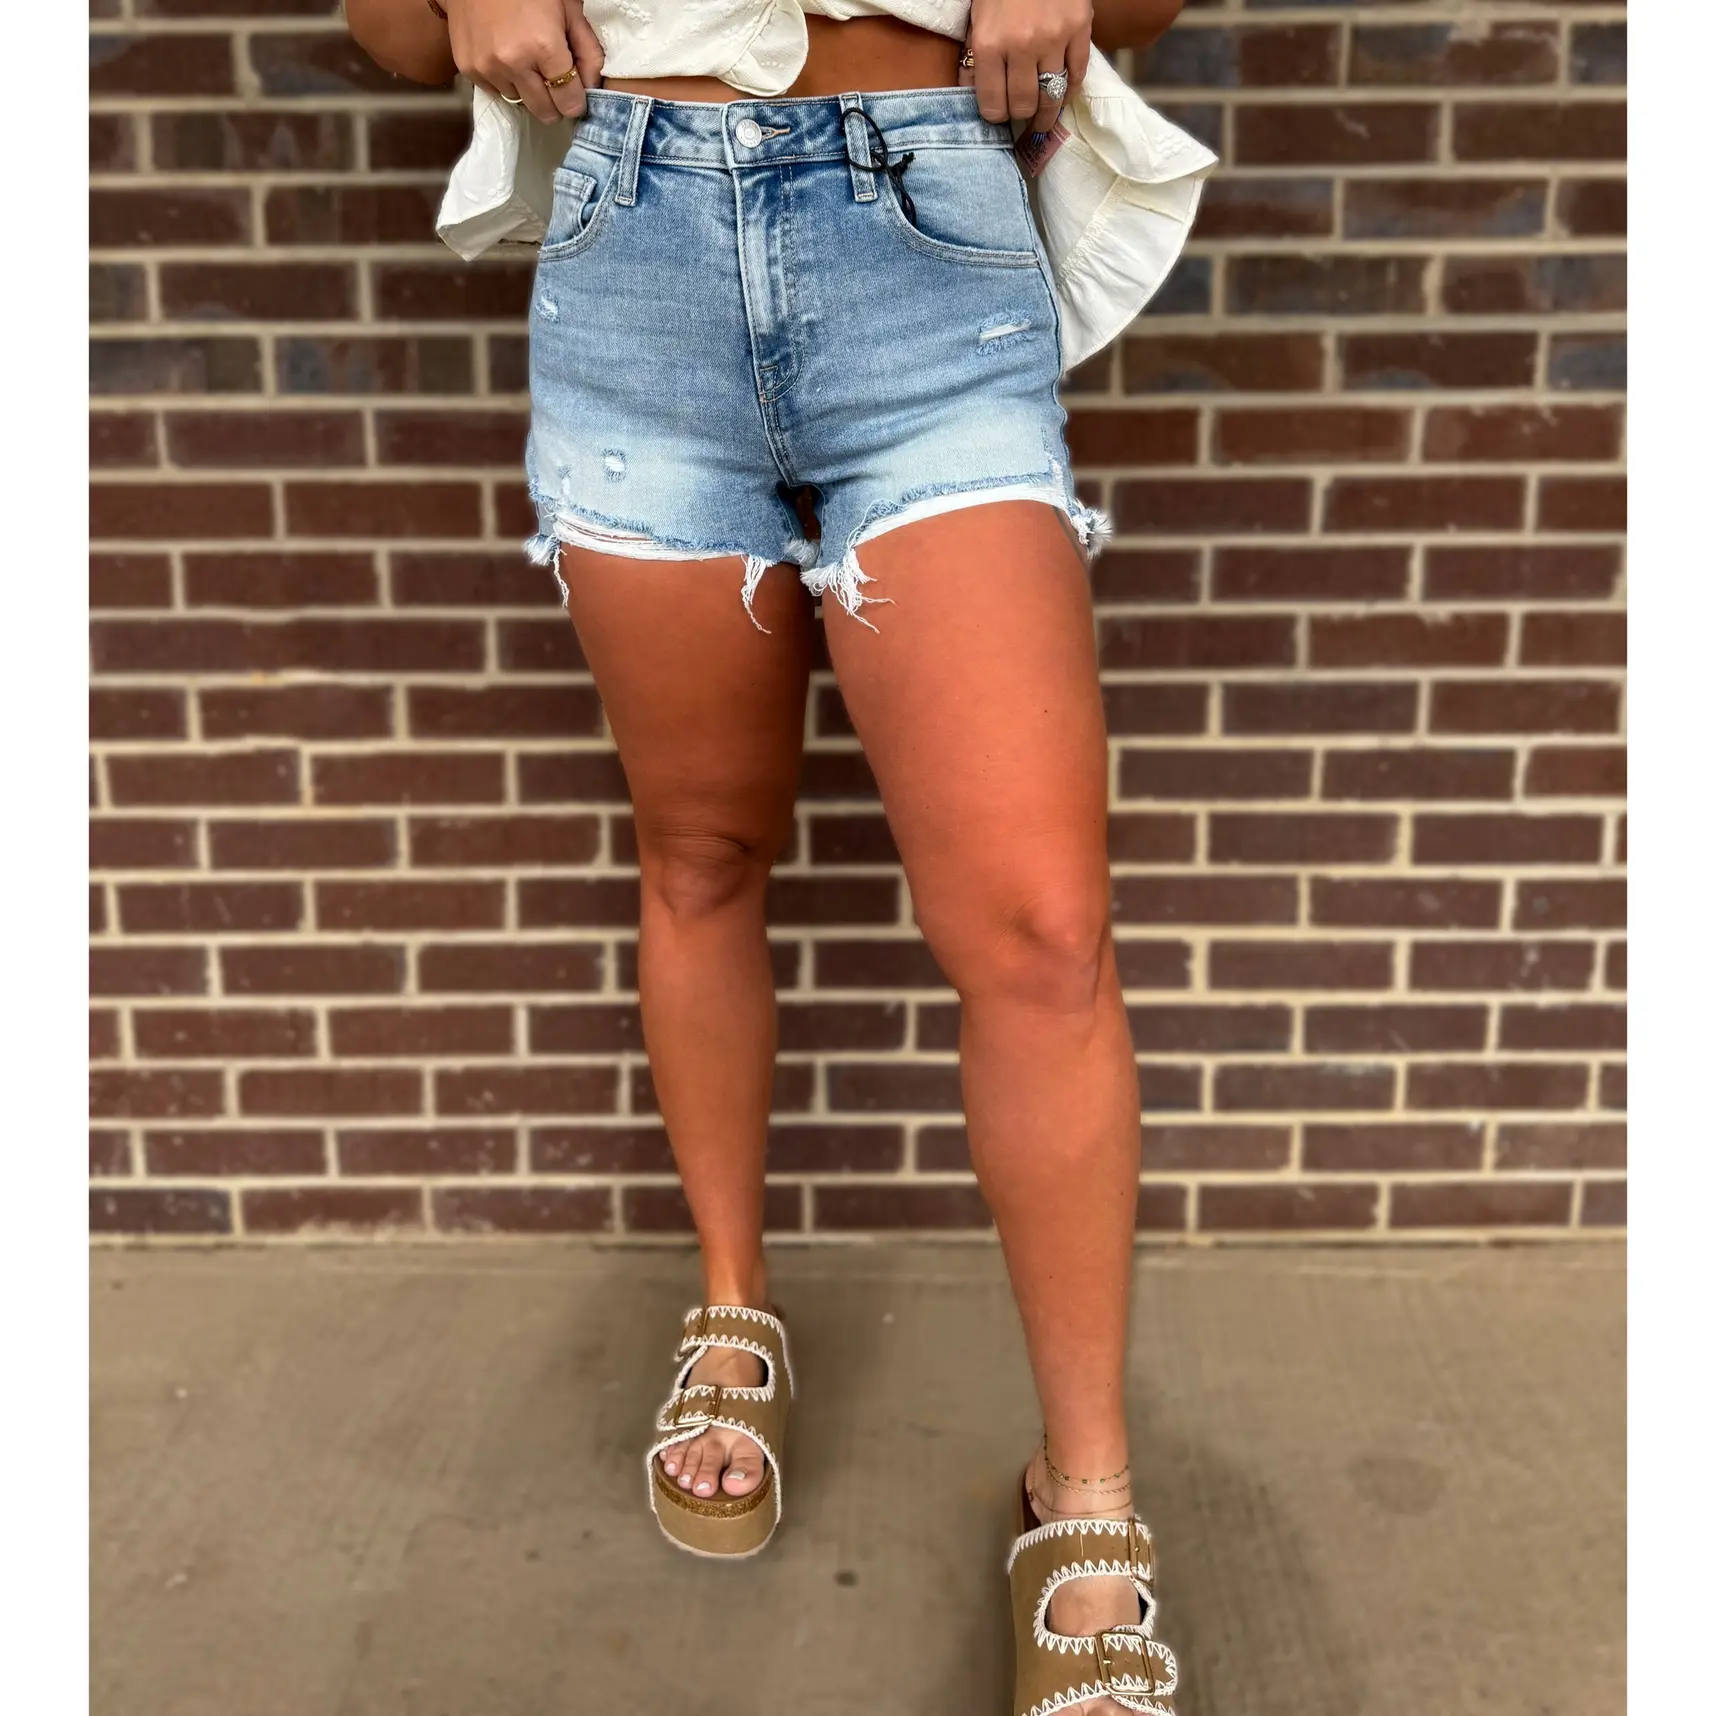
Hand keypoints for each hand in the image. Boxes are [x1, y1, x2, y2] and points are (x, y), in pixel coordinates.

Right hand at [444, 0, 604, 122]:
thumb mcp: (568, 10)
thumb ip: (588, 51)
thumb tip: (592, 87)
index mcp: (543, 47)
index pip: (569, 103)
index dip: (576, 100)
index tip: (575, 93)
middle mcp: (513, 63)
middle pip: (545, 112)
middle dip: (554, 101)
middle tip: (553, 79)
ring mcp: (487, 67)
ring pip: (520, 102)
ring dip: (527, 89)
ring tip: (525, 58)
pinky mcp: (468, 68)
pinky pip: (495, 91)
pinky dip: (504, 80)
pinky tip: (505, 55)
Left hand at [960, 0, 1091, 133]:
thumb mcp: (976, 21)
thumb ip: (972, 60)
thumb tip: (973, 98)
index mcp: (990, 44)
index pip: (993, 105)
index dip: (996, 116)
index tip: (1000, 114)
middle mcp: (1021, 46)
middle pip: (1024, 105)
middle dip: (1021, 115)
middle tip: (1022, 115)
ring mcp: (1054, 38)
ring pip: (1052, 96)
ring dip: (1047, 112)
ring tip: (1043, 118)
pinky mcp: (1080, 29)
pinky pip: (1077, 75)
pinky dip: (1069, 89)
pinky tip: (1062, 92)